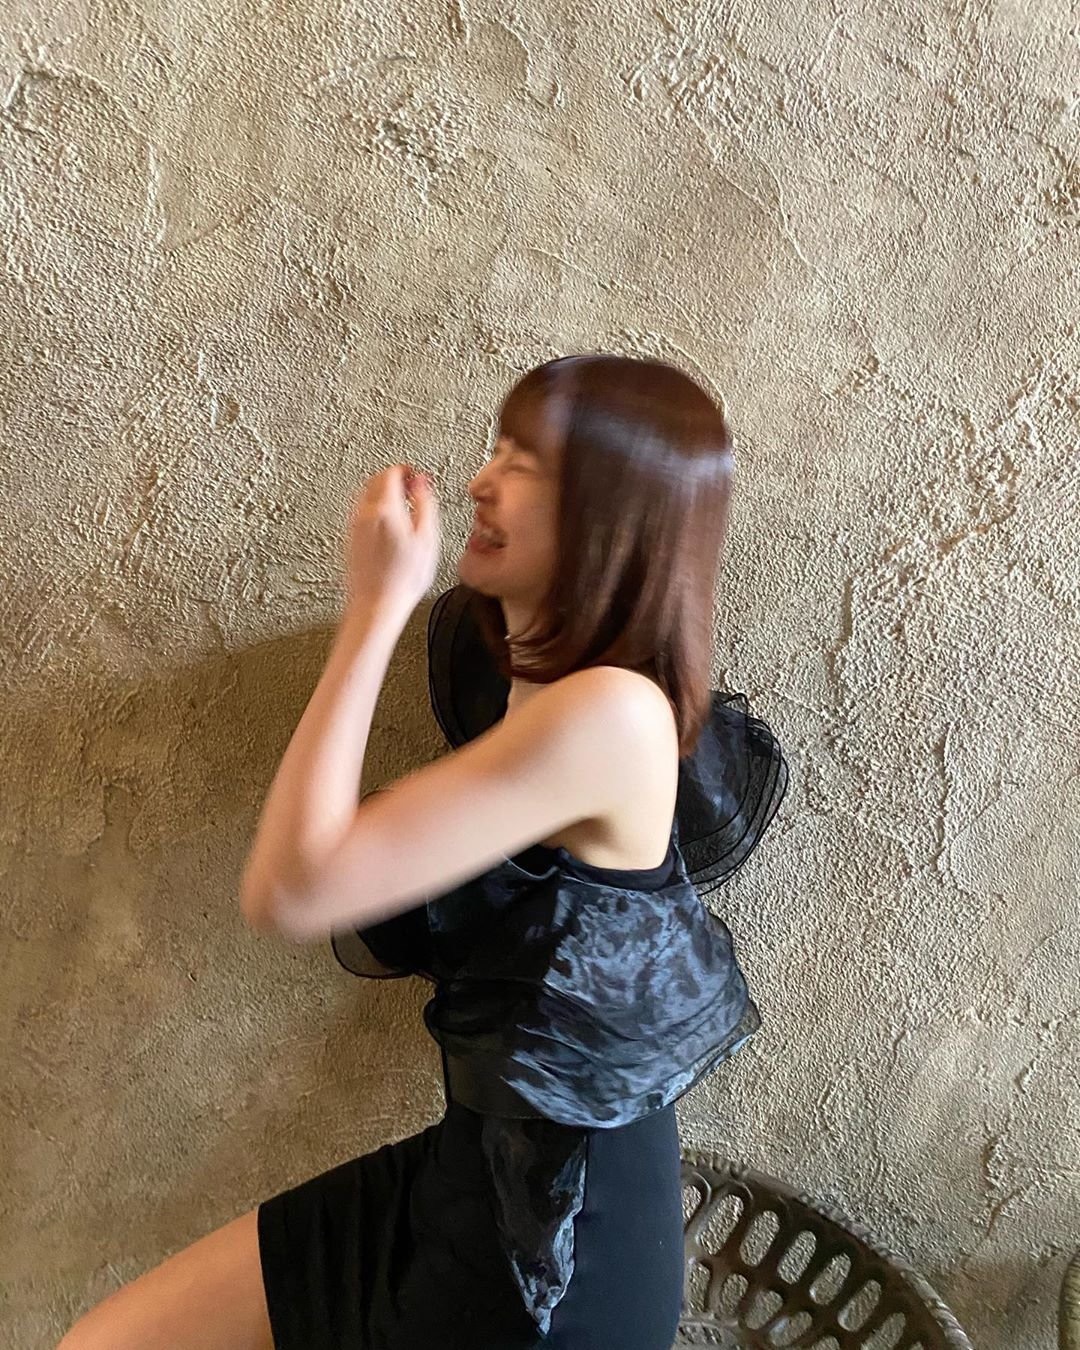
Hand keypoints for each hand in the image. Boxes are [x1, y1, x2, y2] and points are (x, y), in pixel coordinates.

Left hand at [345, 464, 439, 617]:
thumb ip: (425, 504)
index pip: (391, 473)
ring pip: (365, 495)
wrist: (377, 605)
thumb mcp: (428, 538)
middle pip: (374, 480)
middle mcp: (364, 513)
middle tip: (411, 488)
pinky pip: (361, 513)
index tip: (417, 478)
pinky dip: (375, 509)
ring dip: (382, 493)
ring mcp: (354, 527)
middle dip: (393, 479)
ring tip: (401, 505)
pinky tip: (388, 524)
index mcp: (384, 508)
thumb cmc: (402, 579)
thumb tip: (421, 483)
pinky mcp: (350, 540)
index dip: (406, 471)